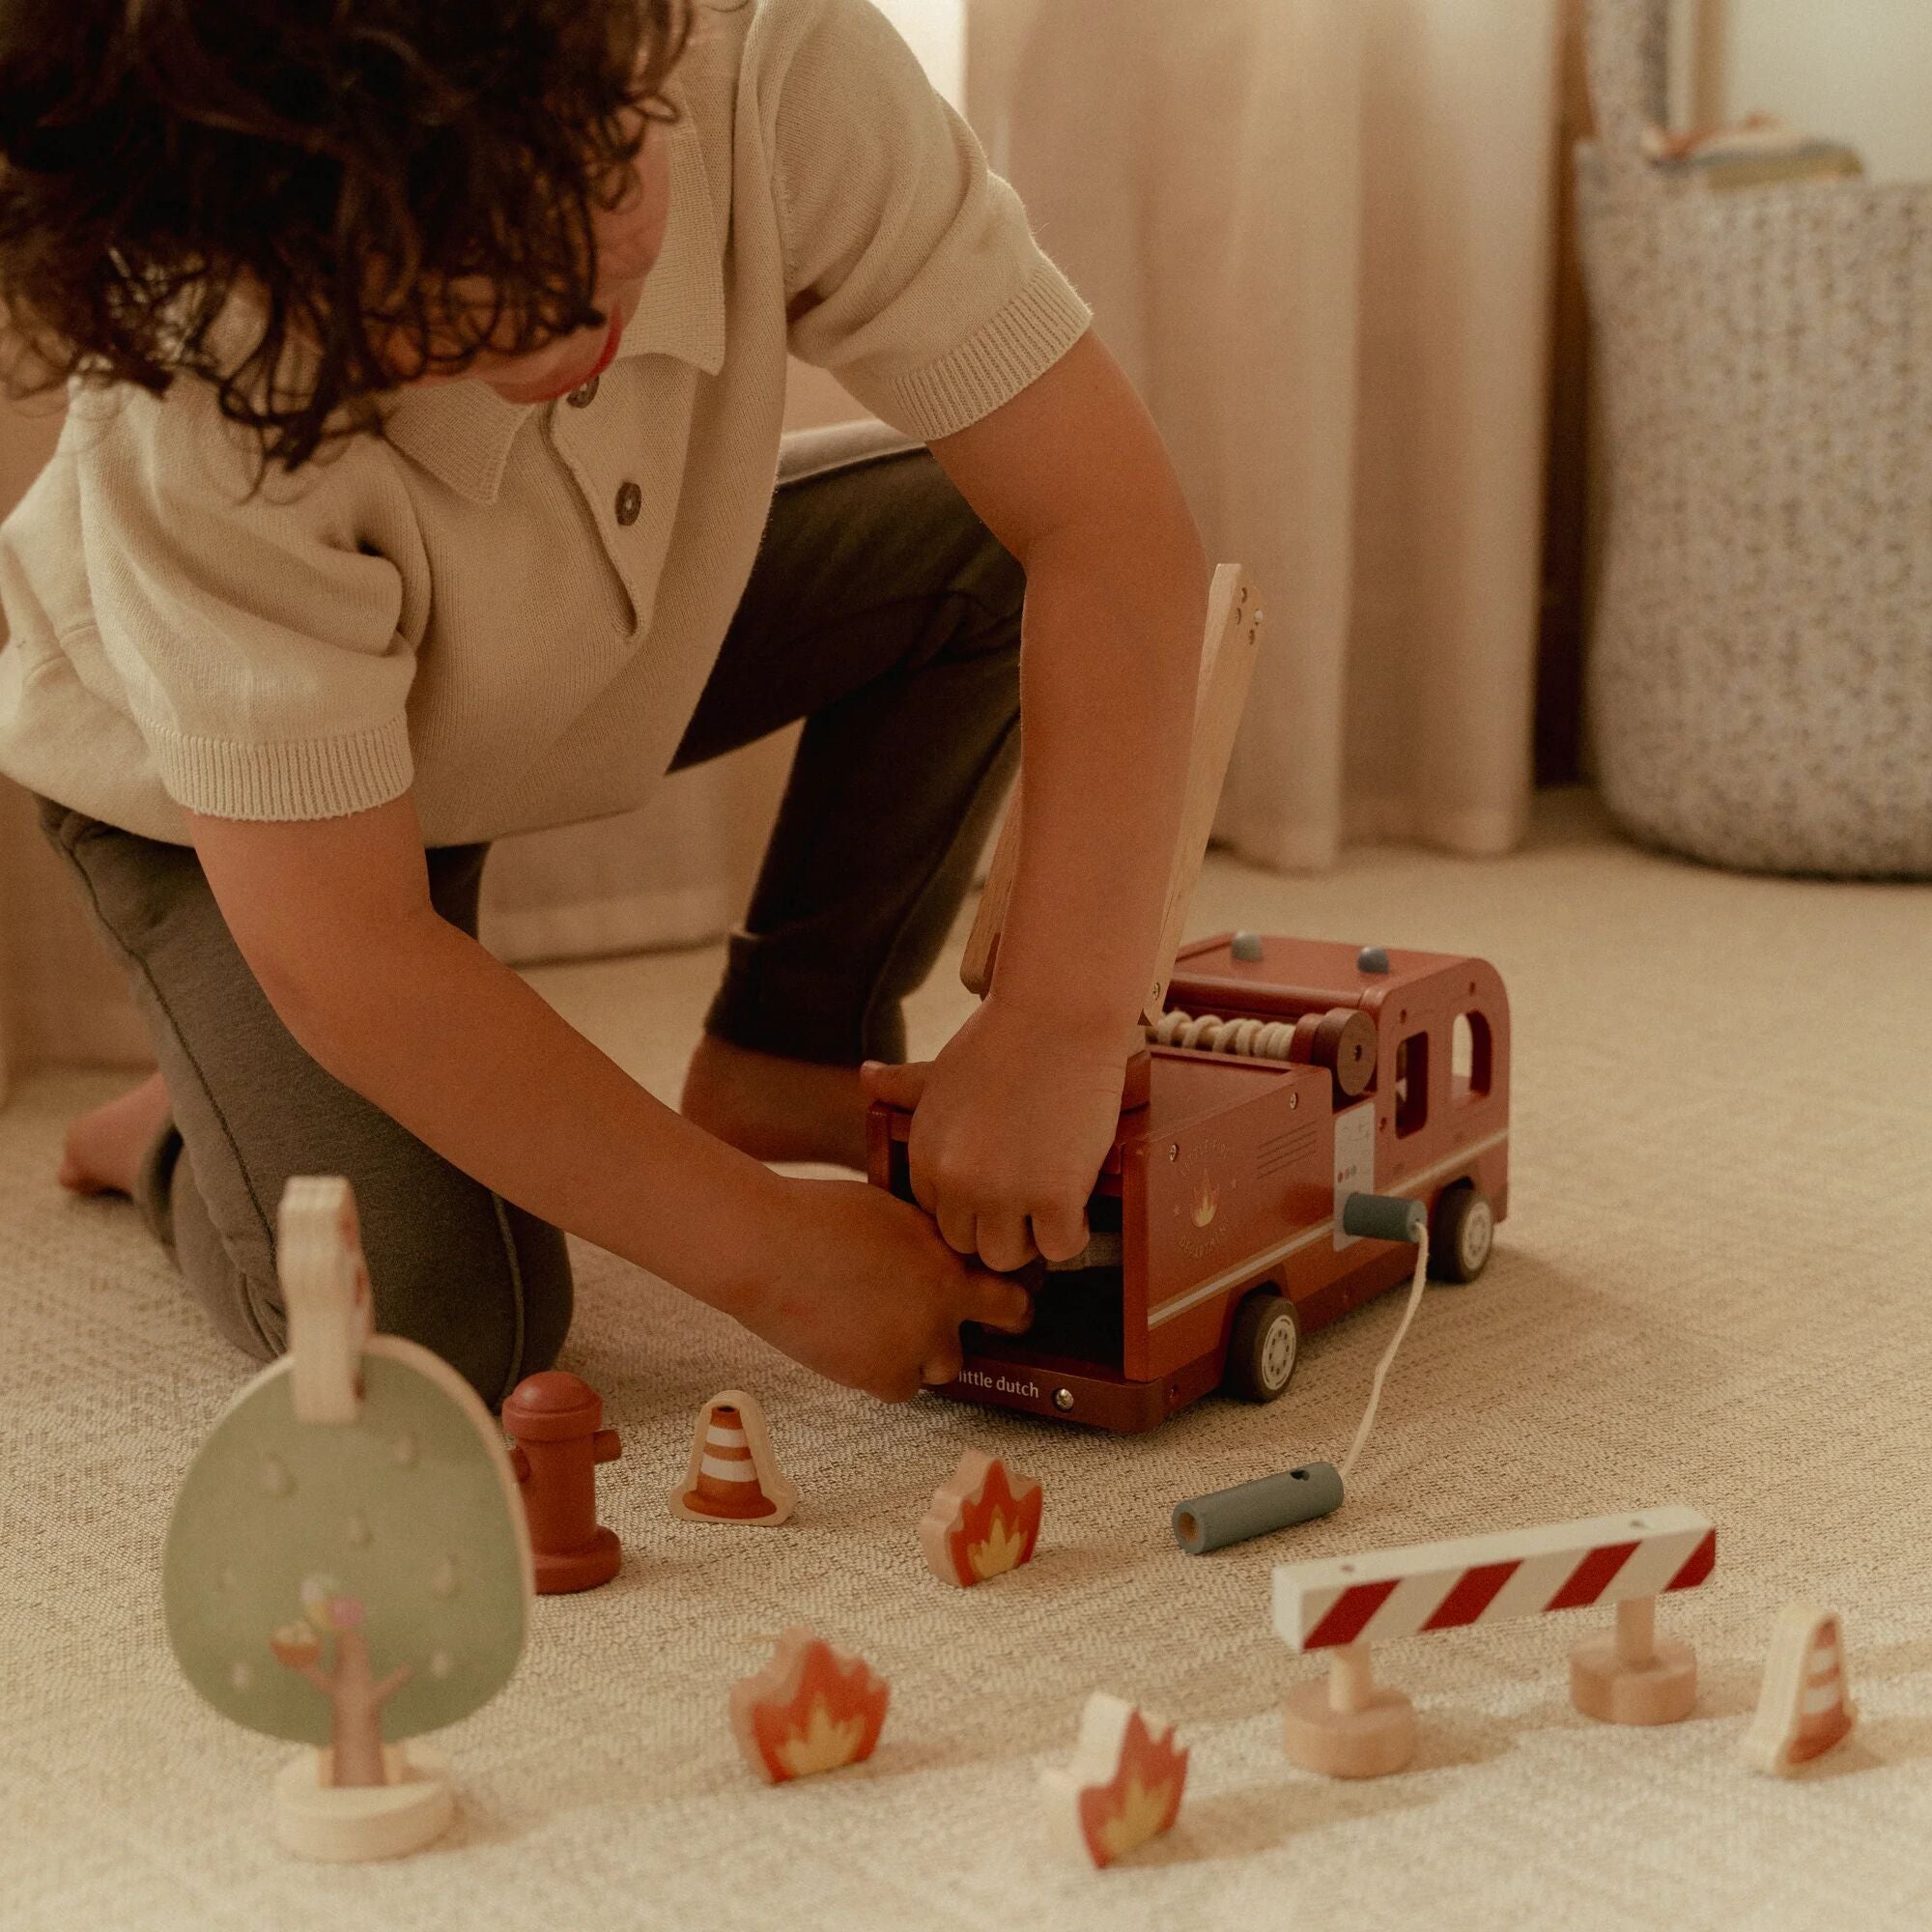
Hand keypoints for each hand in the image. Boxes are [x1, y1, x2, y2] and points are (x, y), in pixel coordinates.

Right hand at [741, 1175, 1032, 1401]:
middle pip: (968, 1345)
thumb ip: (931, 1242)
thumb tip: (946, 1253)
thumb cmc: (820, 1217)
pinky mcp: (871, 1375)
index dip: (1012, 1308)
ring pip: (935, 1370)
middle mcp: (937, 1317)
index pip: (1011, 1303)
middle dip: (950, 1333)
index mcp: (949, 1271)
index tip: (1007, 1309)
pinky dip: (884, 1372)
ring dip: (919, 1355)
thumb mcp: (896, 1213)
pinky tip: (859, 1343)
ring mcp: (906, 1350)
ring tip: (883, 1327)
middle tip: (924, 1320)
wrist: (769, 1249)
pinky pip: (896, 1387)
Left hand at [859, 997, 1134, 1271]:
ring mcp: (1004, 1192)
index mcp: (926, 1155)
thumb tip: (867, 1076)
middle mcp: (956, 1180)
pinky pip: (1058, 1247)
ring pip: (1008, 1257)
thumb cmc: (1005, 1036)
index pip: (938, 1217)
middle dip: (997, 1231)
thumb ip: (904, 1086)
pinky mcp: (1055, 1196)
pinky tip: (1077, 1207)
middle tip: (1028, 1208)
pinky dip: (1071, 1233)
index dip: (971, 1209)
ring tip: (1050, 1211)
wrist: (1058, 1014)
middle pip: (968, 1245)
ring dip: (1031, 1240)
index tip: (998, 1193)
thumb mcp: (942, 1070)